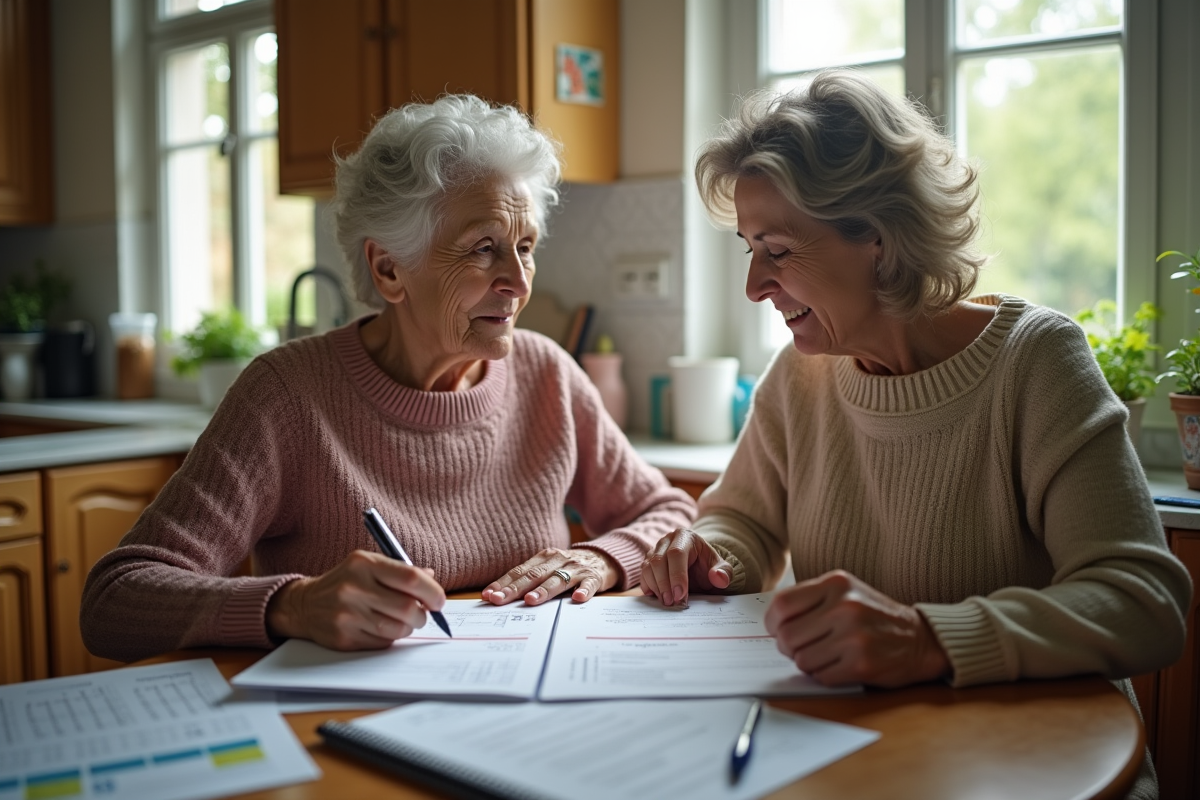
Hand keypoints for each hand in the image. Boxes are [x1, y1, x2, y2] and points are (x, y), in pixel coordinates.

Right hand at [266, 550, 446, 649]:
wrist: (304, 604)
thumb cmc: (346, 581)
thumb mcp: (368, 565)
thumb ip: (400, 571)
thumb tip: (431, 579)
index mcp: (364, 564)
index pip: (411, 578)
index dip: (432, 592)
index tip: (439, 601)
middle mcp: (354, 587)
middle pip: (408, 608)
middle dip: (422, 615)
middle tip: (421, 615)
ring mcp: (347, 614)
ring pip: (398, 629)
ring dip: (407, 628)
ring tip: (401, 621)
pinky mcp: (344, 638)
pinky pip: (382, 643)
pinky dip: (389, 638)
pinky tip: (380, 628)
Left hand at [482, 548, 618, 605]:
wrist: (603, 558)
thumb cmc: (568, 567)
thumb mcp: (548, 567)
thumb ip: (529, 579)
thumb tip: (500, 596)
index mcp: (544, 558)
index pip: (519, 571)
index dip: (503, 583)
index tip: (488, 595)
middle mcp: (558, 560)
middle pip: (534, 575)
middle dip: (515, 589)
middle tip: (499, 600)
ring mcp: (576, 569)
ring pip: (558, 580)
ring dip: (544, 590)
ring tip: (531, 600)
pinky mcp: (594, 577)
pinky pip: (588, 585)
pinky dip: (584, 591)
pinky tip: (578, 598)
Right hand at [640, 528, 732, 606]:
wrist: (699, 566)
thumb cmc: (708, 566)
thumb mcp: (722, 568)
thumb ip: (724, 572)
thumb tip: (718, 577)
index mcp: (686, 537)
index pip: (677, 554)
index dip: (677, 575)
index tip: (680, 594)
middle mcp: (667, 540)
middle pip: (658, 560)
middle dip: (664, 584)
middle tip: (672, 602)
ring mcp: (655, 550)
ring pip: (648, 567)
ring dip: (656, 587)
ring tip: (667, 602)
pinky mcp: (648, 561)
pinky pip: (643, 573)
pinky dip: (648, 586)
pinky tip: (658, 597)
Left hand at [764, 570, 949, 687]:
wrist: (920, 638)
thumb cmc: (874, 616)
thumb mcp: (845, 592)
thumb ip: (810, 600)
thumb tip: (771, 621)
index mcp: (836, 584)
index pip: (781, 605)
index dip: (771, 623)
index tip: (776, 630)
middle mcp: (845, 607)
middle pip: (787, 636)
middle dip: (788, 647)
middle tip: (802, 647)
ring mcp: (854, 636)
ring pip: (801, 660)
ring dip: (808, 663)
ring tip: (827, 655)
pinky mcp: (862, 664)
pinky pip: (821, 676)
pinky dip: (825, 675)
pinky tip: (840, 666)